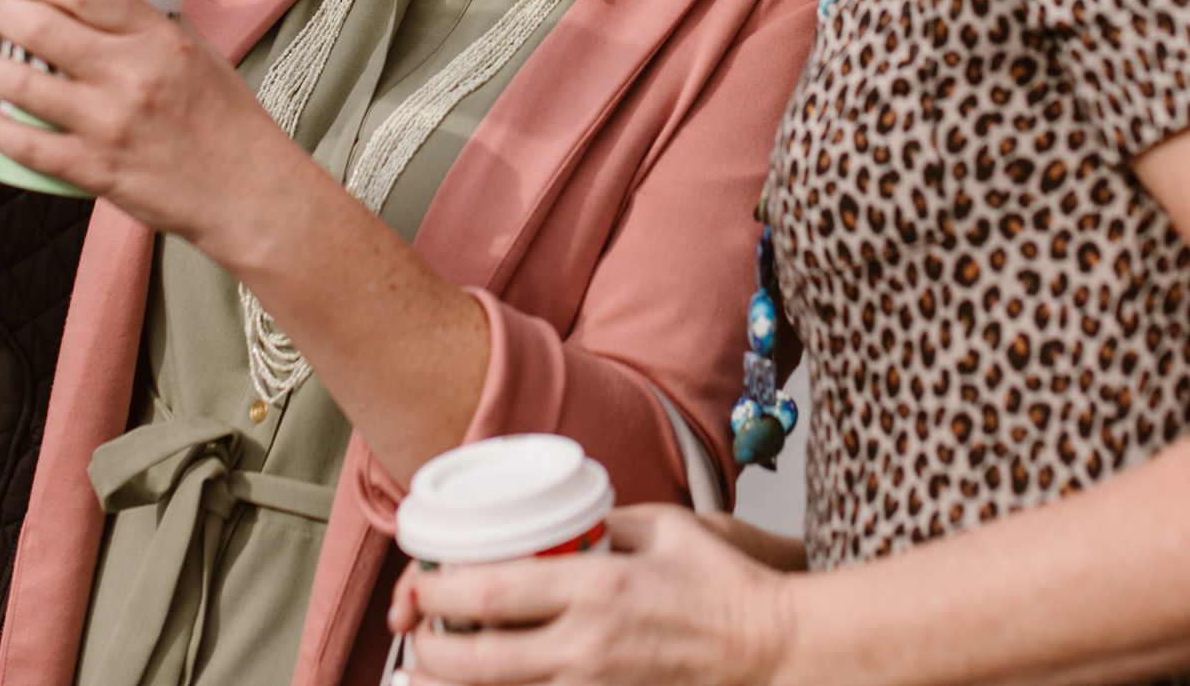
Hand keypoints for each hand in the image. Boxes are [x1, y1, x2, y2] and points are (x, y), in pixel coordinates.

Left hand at [0, 0, 295, 251]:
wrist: (247, 191)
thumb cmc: (228, 120)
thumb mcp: (201, 52)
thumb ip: (154, 25)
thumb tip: (107, 3)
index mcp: (159, 38)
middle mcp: (131, 75)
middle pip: (42, 27)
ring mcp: (109, 124)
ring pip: (24, 85)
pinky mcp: (96, 170)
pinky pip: (28, 146)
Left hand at [390, 506, 794, 685]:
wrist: (777, 652)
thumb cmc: (724, 586)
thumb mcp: (663, 526)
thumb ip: (604, 524)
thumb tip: (564, 519)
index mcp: (596, 588)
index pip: (495, 592)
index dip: (441, 592)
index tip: (418, 583)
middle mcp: (588, 647)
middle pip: (482, 662)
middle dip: (432, 652)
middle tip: (413, 633)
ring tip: (430, 669)